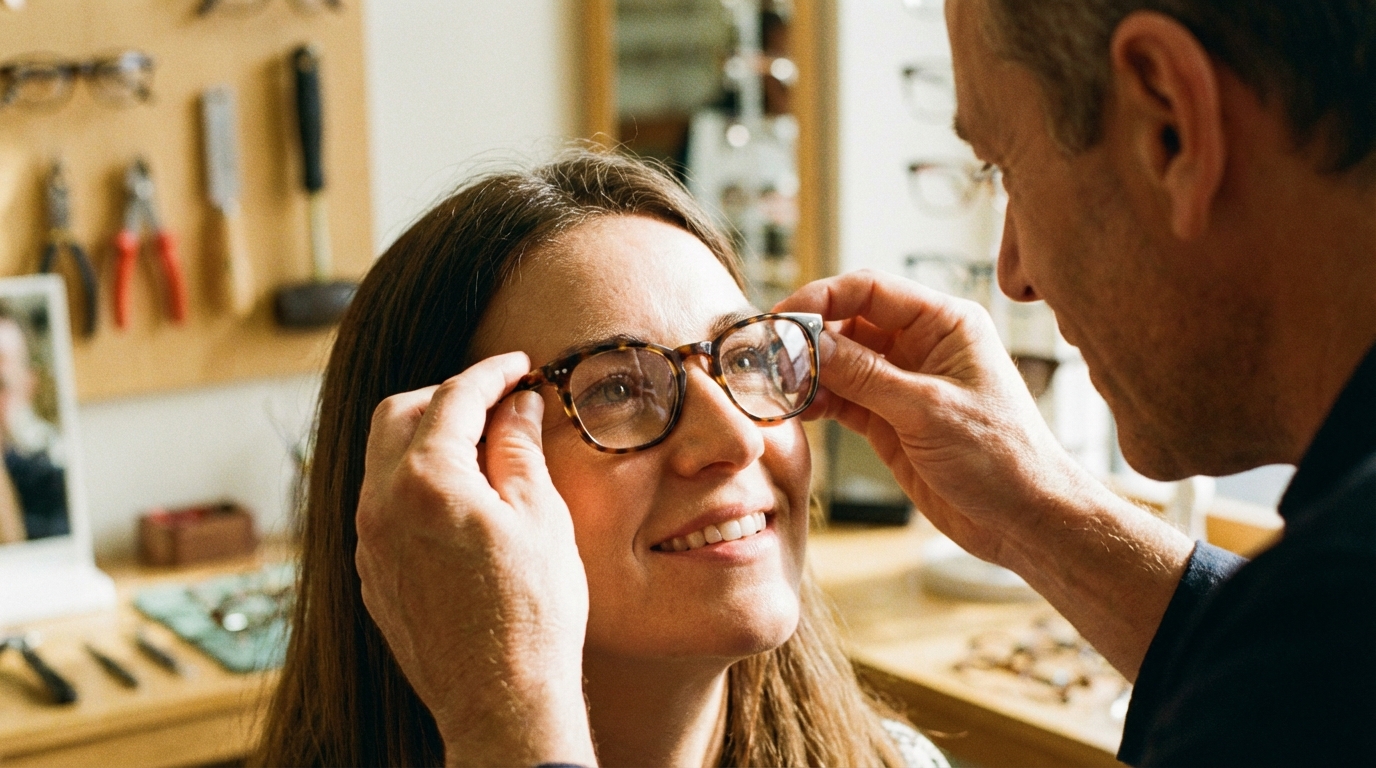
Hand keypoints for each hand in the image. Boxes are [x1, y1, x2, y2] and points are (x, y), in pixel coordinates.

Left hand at [354, 352, 595, 766]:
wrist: (501, 702)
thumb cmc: (532, 612)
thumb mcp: (540, 516)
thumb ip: (519, 448)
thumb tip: (518, 404)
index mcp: (424, 481)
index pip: (453, 397)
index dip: (490, 373)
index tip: (517, 365)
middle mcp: (379, 505)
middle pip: (399, 414)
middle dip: (446, 396)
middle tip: (495, 401)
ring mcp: (368, 544)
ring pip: (383, 461)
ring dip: (426, 440)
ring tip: (480, 451)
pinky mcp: (371, 577)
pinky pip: (382, 507)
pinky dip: (414, 485)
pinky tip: (458, 503)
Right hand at [778, 271, 1193, 677]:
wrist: (1026, 520)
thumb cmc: (1001, 458)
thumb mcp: (926, 410)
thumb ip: (864, 375)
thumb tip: (807, 344)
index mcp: (945, 323)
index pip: (870, 290)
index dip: (821, 299)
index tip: (781, 320)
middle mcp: (922, 344)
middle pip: (847, 323)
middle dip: (806, 339)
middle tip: (766, 361)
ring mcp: (904, 383)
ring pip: (839, 362)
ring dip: (806, 373)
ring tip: (774, 389)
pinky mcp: (890, 419)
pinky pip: (842, 398)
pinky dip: (816, 402)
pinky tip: (795, 411)